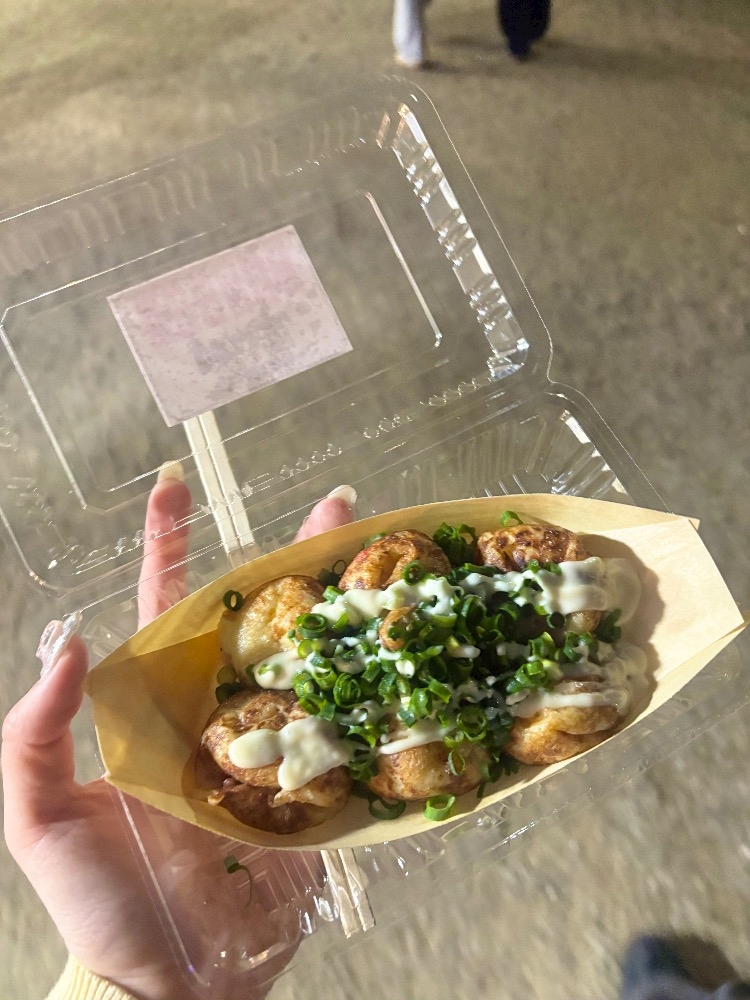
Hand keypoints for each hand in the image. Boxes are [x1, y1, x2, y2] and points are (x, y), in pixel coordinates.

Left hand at [2, 470, 354, 999]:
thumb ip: (37, 734)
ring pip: (310, 663)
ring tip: (387, 566)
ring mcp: (271, 748)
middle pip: (259, 620)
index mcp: (157, 704)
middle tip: (339, 508)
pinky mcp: (313, 791)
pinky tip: (411, 660)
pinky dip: (378, 696)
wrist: (173, 986)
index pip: (166, 605)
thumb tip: (68, 643)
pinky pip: (347, 734)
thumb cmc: (98, 903)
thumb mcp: (40, 819)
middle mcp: (218, 712)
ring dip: (346, 614)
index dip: (170, 543)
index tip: (177, 484)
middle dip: (294, 559)